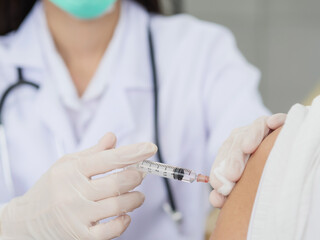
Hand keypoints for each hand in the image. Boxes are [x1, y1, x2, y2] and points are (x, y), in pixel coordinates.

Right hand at [0, 133, 156, 239]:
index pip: (109, 158)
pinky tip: (126, 214)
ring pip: (118, 205)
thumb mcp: (66, 164)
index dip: (133, 152)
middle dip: (136, 176)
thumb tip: (112, 137)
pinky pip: (109, 231)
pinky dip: (124, 221)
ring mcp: (77, 215)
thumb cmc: (51, 188)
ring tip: (138, 195)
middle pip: (117, 182)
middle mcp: (73, 192)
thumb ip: (93, 152)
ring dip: (135, 198)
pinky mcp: (80, 235)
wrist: (27, 221)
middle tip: (141, 174)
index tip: (150, 148)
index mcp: (72, 170)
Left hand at [209, 113, 285, 207]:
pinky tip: (273, 123)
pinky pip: (278, 119)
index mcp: (232, 147)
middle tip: (232, 175)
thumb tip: (214, 199)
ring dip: (251, 136)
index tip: (219, 187)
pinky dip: (276, 120)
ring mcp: (262, 128)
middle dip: (233, 158)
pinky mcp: (281, 124)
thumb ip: (227, 192)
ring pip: (254, 128)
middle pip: (236, 142)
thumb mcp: (241, 182)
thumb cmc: (258, 172)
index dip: (219, 170)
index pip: (223, 155)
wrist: (284, 154)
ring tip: (247, 148)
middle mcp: (244, 136)